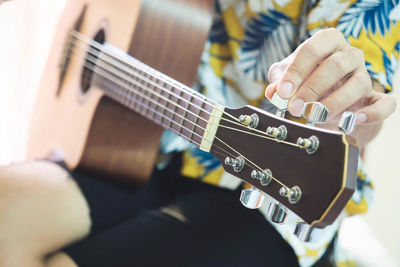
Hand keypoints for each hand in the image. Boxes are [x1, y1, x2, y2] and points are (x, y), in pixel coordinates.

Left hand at [265, 28, 396, 145]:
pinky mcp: (374, 97)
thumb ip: (278, 82)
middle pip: (335, 66)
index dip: (296, 71)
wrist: (325, 100)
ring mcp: (365, 75)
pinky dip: (372, 113)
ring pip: (358, 84)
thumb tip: (273, 92)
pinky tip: (355, 119)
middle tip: (295, 108)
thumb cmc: (304, 82)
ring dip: (333, 103)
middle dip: (312, 89)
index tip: (283, 91)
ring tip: (314, 116)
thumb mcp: (287, 79)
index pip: (313, 49)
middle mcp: (349, 55)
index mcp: (327, 42)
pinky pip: (384, 103)